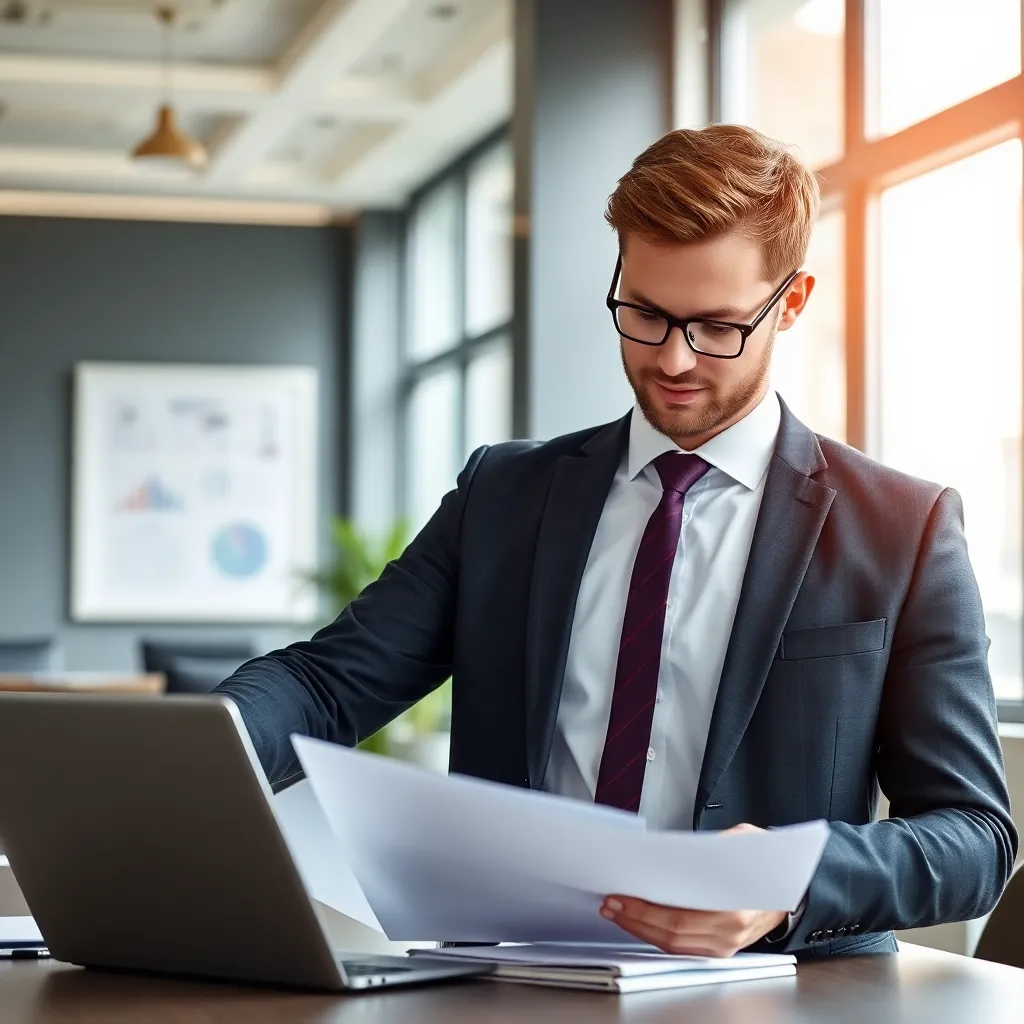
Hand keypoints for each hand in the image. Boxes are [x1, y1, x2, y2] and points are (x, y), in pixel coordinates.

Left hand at [599, 823, 787, 956]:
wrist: (788, 890)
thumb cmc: (765, 864)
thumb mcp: (746, 839)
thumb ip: (717, 842)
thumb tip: (683, 847)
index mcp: (734, 910)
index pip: (678, 917)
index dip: (645, 910)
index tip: (621, 895)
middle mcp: (728, 934)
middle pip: (670, 934)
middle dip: (634, 919)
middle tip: (610, 903)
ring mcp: (723, 946)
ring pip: (672, 945)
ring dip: (640, 929)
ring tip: (617, 911)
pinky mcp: (717, 949)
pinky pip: (681, 947)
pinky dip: (655, 935)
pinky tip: (639, 921)